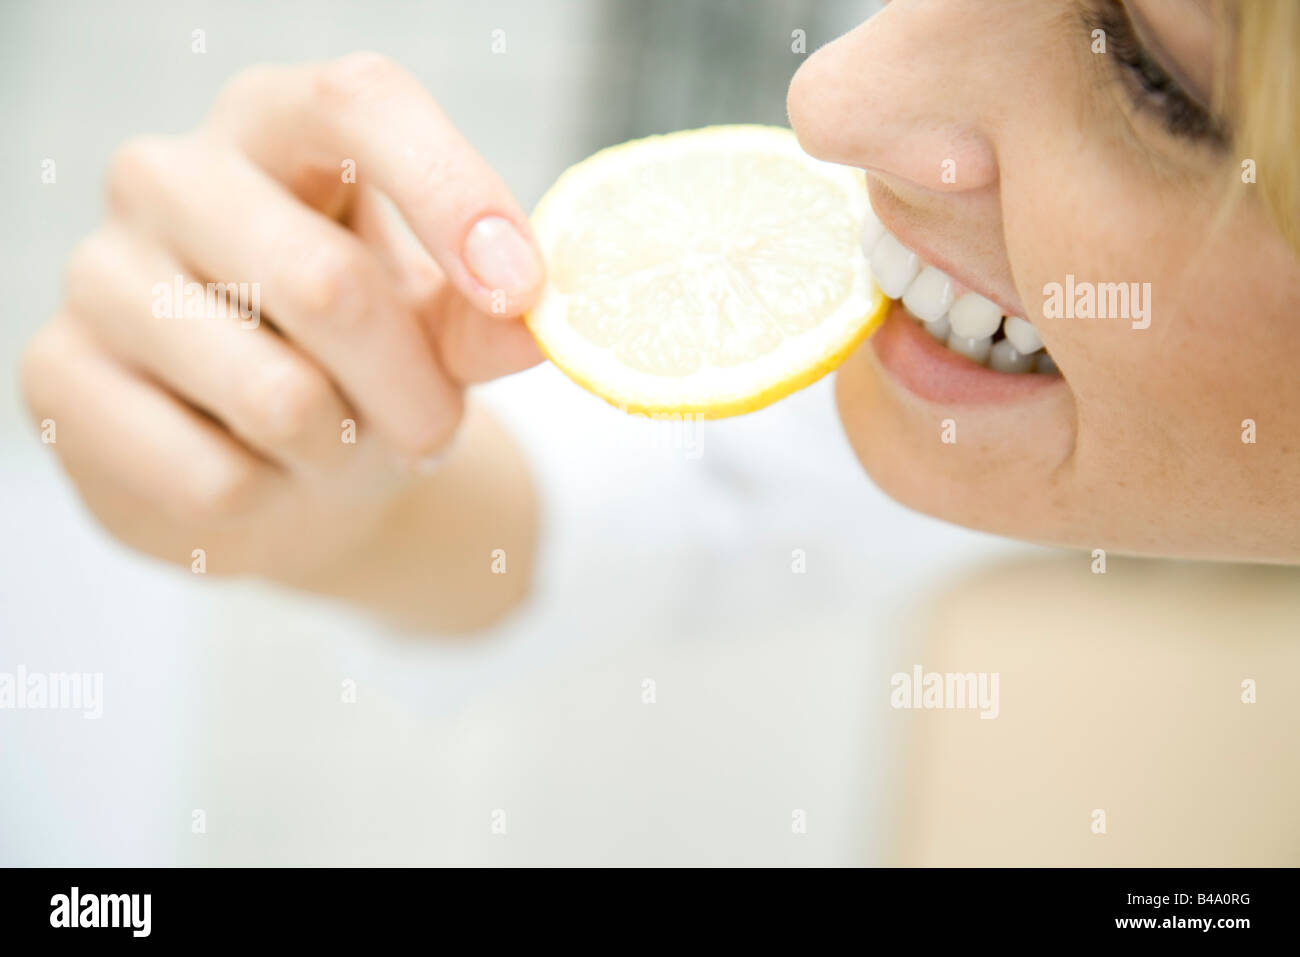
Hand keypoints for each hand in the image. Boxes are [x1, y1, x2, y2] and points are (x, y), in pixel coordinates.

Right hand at [21, 53, 544, 595]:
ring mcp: (98, 270)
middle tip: (435, 433)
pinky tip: (257, 473)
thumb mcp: (436, 328)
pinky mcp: (56, 374)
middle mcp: (171, 174)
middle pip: (329, 285)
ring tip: (339, 445)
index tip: (521, 288)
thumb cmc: (358, 366)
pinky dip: (271, 502)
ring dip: (345, 453)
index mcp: (278, 124)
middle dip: (414, 392)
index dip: (451, 192)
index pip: (359, 105)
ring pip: (276, 398)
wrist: (265, 463)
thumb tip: (536, 322)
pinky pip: (213, 477)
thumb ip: (485, 320)